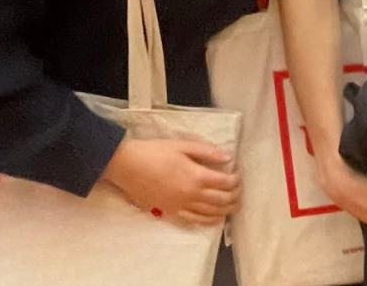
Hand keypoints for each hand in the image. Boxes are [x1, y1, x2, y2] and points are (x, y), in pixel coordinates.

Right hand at [101, 137, 239, 227]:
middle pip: (223, 200)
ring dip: (227, 210)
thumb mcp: (182, 145)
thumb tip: (228, 157)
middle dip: (236, 196)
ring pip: (211, 213)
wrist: (127, 166)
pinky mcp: (170, 212)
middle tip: (239, 190)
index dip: (237, 178)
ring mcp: (181, 206)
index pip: (226, 182)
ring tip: (234, 206)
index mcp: (197, 177)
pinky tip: (216, 219)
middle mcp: (192, 195)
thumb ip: (207, 152)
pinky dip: (208, 221)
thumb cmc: (154, 152)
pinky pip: (194, 221)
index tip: (238, 172)